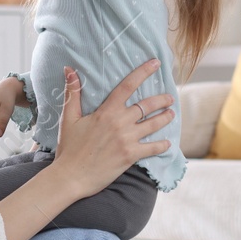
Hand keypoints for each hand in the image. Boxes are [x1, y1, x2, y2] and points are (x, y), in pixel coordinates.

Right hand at [50, 60, 173, 197]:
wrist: (71, 176)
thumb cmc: (69, 147)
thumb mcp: (68, 118)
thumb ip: (72, 93)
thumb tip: (69, 69)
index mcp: (106, 111)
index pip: (128, 85)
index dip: (143, 72)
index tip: (156, 63)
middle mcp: (120, 122)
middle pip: (146, 105)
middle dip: (161, 100)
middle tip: (169, 97)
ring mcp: (127, 139)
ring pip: (153, 124)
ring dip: (165, 118)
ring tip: (171, 114)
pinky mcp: (131, 155)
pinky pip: (152, 148)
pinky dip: (162, 145)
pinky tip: (167, 143)